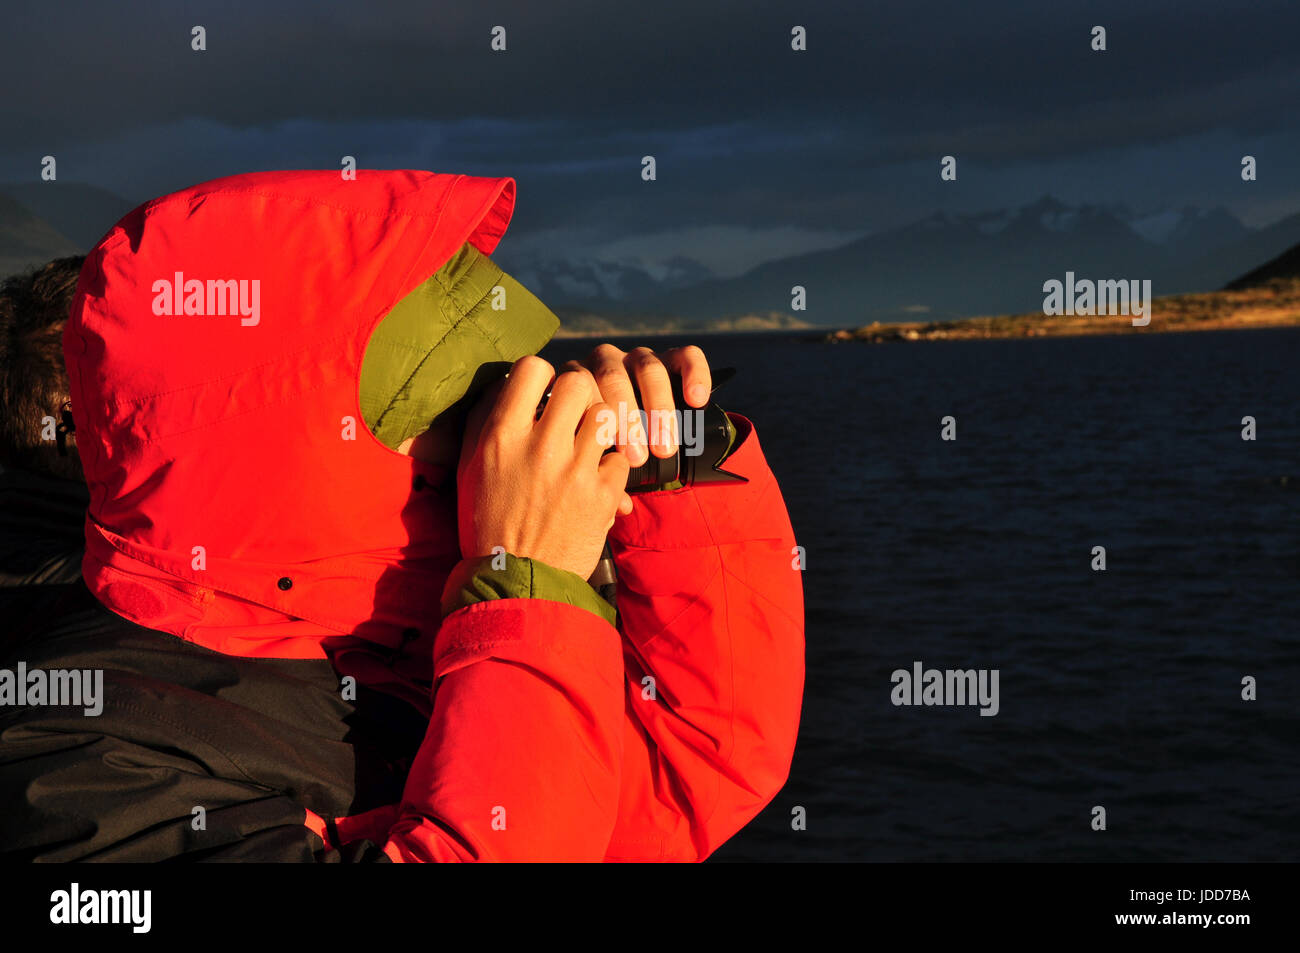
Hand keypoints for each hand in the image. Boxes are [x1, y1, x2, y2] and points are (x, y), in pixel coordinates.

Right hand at [456, 356, 631, 579]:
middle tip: (573, 414)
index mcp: (502, 437)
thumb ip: (484, 422)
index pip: (531, 368)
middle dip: (579, 394)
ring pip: (607, 417)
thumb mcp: (469, 468)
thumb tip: (505, 383)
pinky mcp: (602, 496)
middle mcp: (540, 447)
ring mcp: (575, 471)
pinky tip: (596, 478)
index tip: (543, 392)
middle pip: (578, 384)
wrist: (515, 582)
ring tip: (588, 445)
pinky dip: (612, 466)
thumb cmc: (486, 523)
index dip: (542, 374)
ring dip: (600, 427)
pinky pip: (621, 458)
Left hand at [562, 344, 711, 466]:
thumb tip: (622, 505)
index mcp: (579, 383)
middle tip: (639, 459)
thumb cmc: (610, 451)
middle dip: (628, 420)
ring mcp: (637, 356)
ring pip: (647, 368)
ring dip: (658, 408)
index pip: (582, 390)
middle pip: (612, 377)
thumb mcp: (599, 459)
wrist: (637, 429)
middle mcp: (604, 362)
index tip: (613, 458)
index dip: (596, 424)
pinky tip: (698, 402)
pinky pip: (684, 356)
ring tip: (666, 449)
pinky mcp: (670, 355)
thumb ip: (603, 475)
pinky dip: (693, 375)